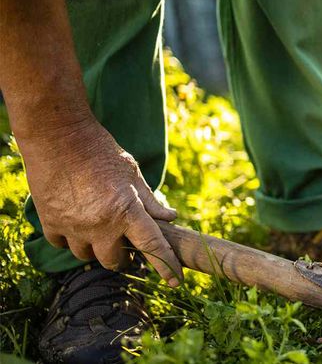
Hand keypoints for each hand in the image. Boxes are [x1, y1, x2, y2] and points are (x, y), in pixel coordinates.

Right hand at [19, 118, 182, 285]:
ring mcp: (74, 226)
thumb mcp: (132, 173)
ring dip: (97, 249)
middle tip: (128, 248)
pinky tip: (78, 225)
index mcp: (127, 210)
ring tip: (101, 232)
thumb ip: (150, 201)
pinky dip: (72, 240)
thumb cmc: (101, 151)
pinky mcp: (51, 222)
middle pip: (116, 261)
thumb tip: (170, 218)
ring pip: (88, 256)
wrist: (60, 136)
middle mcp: (100, 224)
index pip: (153, 246)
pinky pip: (63, 245)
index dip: (166, 266)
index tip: (175, 281)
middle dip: (125, 258)